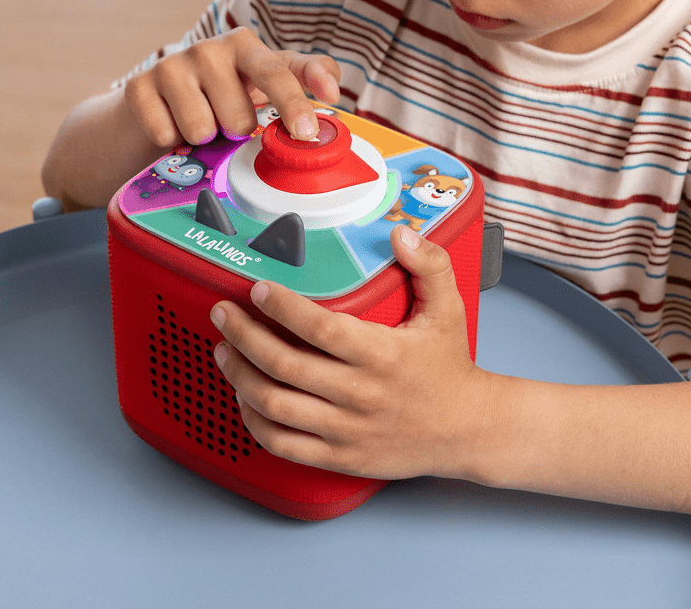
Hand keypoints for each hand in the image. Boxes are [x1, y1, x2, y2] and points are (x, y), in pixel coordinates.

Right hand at [123, 27, 340, 148]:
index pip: (280, 72)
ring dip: (202, 139)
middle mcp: (211, 49)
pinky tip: (169, 126)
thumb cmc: (218, 97)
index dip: (297, 99)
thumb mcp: (260, 86)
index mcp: (248, 48)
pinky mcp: (139, 87)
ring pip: (203, 130)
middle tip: (225, 122)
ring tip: (197, 123)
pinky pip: (167, 134)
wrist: (151, 107)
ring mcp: (173, 64)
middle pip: (240, 119)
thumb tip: (333, 93)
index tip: (307, 130)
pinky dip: (170, 142)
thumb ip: (300, 82)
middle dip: (236, 133)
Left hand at [210, 225, 495, 479]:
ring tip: (223, 350)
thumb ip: (429, 265)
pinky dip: (253, 421)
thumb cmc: (450, 368)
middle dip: (243, 335)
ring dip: (239, 375)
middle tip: (223, 314)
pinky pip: (282, 444)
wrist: (468, 430)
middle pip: (284, 365)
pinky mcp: (339, 456)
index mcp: (381, 355)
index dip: (282, 307)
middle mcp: (359, 394)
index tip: (258, 289)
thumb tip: (401, 234)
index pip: (320, 328)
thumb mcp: (447, 310)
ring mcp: (346, 429)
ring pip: (275, 405)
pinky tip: (243, 397)